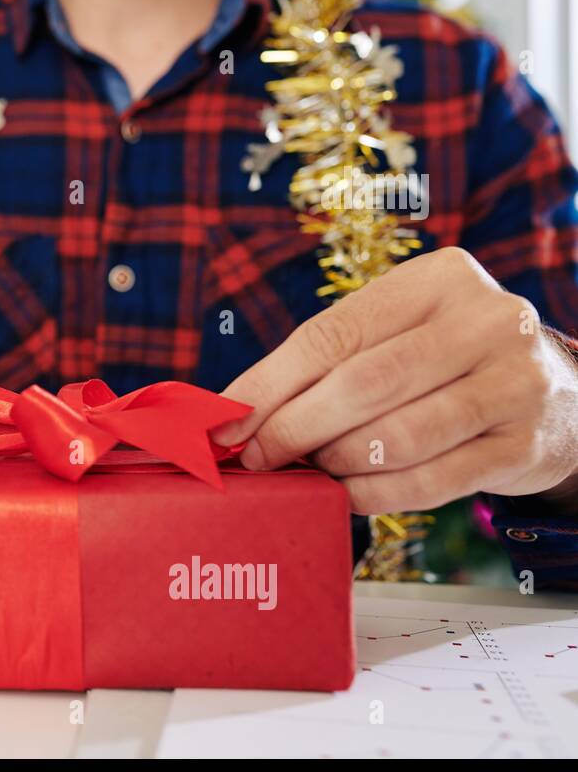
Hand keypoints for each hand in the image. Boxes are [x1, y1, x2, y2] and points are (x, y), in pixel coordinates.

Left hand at [212, 247, 577, 513]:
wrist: (558, 395)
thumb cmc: (445, 361)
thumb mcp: (397, 333)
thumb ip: (327, 360)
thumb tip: (236, 411)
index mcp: (439, 279)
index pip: (332, 335)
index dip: (269, 385)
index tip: (226, 423)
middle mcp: (487, 322)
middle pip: (363, 384)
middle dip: (295, 427)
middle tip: (258, 456)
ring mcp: (516, 383)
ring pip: (398, 437)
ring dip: (337, 461)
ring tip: (311, 468)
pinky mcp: (526, 445)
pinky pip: (432, 481)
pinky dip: (376, 493)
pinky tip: (348, 492)